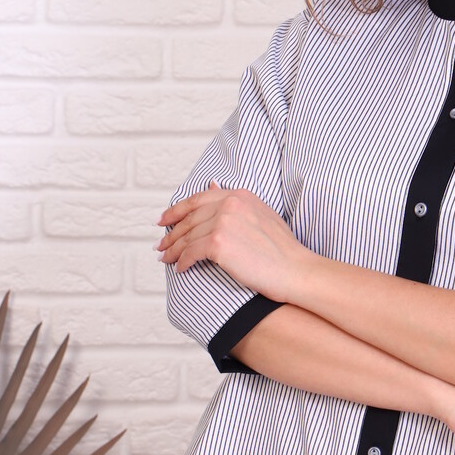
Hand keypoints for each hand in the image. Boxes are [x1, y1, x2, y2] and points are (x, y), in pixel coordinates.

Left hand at [156, 183, 308, 301]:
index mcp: (239, 195)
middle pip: (189, 219)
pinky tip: (180, 269)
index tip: (164, 220)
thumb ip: (236, 202)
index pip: (198, 199)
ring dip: (173, 249)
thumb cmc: (282, 249)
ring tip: (165, 258)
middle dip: (171, 233)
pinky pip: (190, 253)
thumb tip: (212, 184)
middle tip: (160, 245)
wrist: (294, 269)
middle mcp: (230, 204)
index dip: (176, 210)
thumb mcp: (261, 214)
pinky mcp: (218, 243)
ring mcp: (223, 222)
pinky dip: (182, 262)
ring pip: (187, 236)